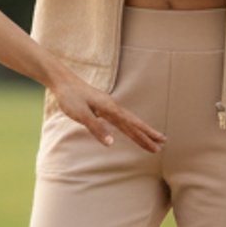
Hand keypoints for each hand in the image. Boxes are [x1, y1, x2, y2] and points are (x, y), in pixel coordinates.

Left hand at [48, 70, 164, 153]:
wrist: (63, 81)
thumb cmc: (70, 97)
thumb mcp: (81, 114)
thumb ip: (96, 128)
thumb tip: (111, 144)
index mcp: (110, 108)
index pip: (131, 124)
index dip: (144, 134)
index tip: (158, 142)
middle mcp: (112, 107)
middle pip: (133, 124)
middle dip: (147, 135)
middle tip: (161, 145)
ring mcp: (108, 106)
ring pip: (127, 122)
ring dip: (139, 132)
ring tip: (152, 139)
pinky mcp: (103, 107)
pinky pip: (120, 120)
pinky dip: (128, 126)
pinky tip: (131, 130)